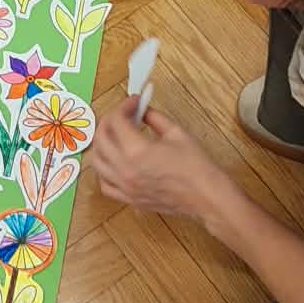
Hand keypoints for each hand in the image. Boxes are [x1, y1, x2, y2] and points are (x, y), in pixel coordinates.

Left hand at [88, 96, 229, 222]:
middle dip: (109, 121)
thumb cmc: (196, 167)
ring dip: (101, 145)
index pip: (116, 120)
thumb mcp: (176, 132)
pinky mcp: (130, 199)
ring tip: (114, 136)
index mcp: (137, 150)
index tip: (133, 102)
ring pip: (97, 162)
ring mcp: (125, 187)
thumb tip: (142, 110)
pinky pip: (105, 185)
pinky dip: (104, 171)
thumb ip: (154, 117)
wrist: (206, 197)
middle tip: (121, 114)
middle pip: (101, 138)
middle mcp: (125, 169)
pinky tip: (114, 163)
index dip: (124, 106)